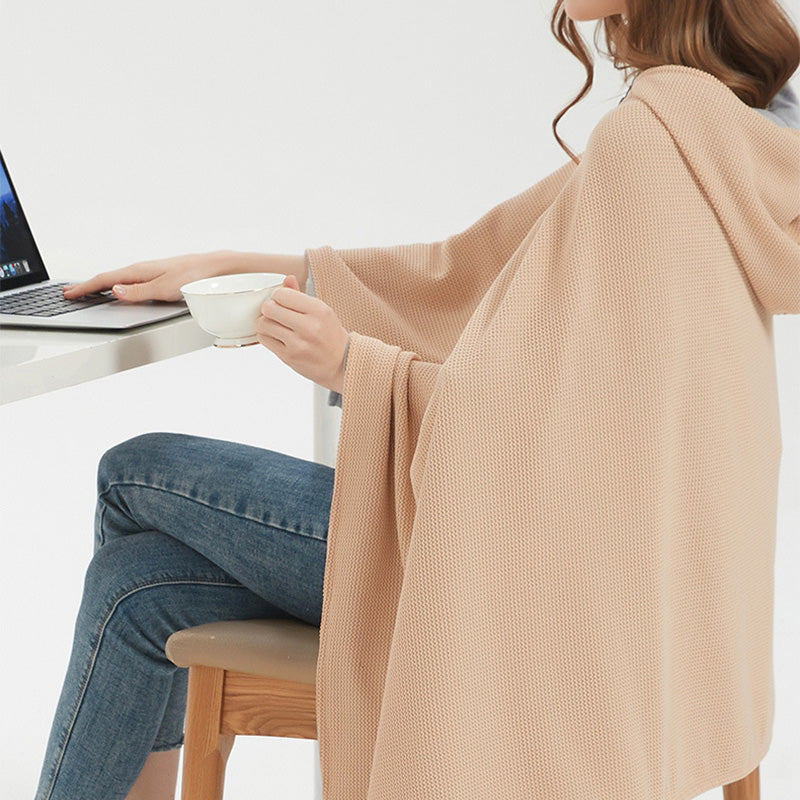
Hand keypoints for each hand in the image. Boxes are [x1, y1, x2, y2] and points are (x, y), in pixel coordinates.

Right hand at [61, 251, 229, 302]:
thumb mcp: (164, 289)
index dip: (85, 288)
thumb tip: (115, 291)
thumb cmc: (192, 277)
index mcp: (139, 271)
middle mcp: (142, 270)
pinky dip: (117, 285)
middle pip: (109, 279)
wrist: (213, 268)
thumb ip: (138, 292)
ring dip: (101, 286)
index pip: (105, 280)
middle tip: (71, 292)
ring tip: (88, 291)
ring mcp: (150, 272)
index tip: (69, 294)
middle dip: (88, 286)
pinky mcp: (158, 276)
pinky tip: (119, 290)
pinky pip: (130, 281)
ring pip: (119, 279)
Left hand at [256, 274, 348, 393]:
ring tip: (275, 325)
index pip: (282, 294)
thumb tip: (287, 279)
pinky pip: (264, 339)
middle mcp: (309, 327)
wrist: (341, 363)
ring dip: (265, 322)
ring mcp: (298, 343)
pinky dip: (266, 336)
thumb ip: (301, 295)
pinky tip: (276, 336)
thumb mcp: (322, 312)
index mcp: (319, 310)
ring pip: (263, 324)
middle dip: (269, 308)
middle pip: (269, 308)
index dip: (278, 296)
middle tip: (275, 312)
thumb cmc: (330, 336)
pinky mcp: (288, 357)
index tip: (282, 301)